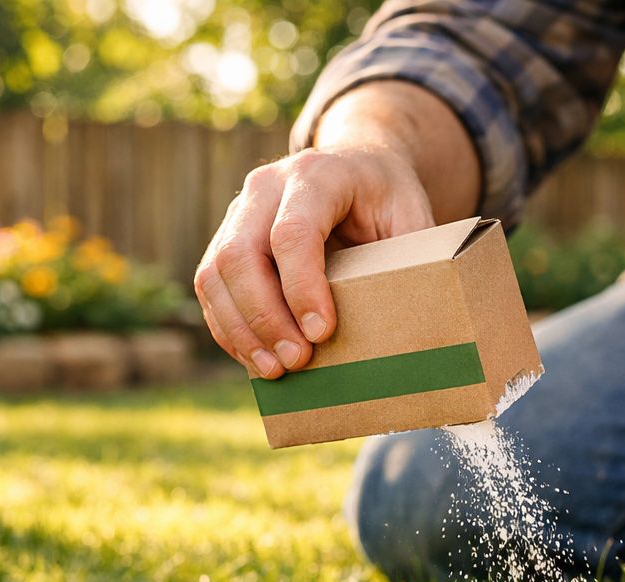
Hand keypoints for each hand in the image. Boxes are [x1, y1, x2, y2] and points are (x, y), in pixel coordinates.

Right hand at [195, 145, 434, 378]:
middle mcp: (267, 187)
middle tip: (296, 361)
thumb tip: (412, 321)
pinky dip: (229, 328)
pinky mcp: (227, 238)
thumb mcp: (412, 217)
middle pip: (242, 254)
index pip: (293, 232)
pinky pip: (211, 286)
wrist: (358, 168)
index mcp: (316, 175)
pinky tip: (256, 358)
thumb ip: (410, 259)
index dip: (302, 287)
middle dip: (266, 317)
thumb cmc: (388, 200)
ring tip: (275, 370)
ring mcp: (240, 211)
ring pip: (216, 273)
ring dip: (241, 329)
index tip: (321, 333)